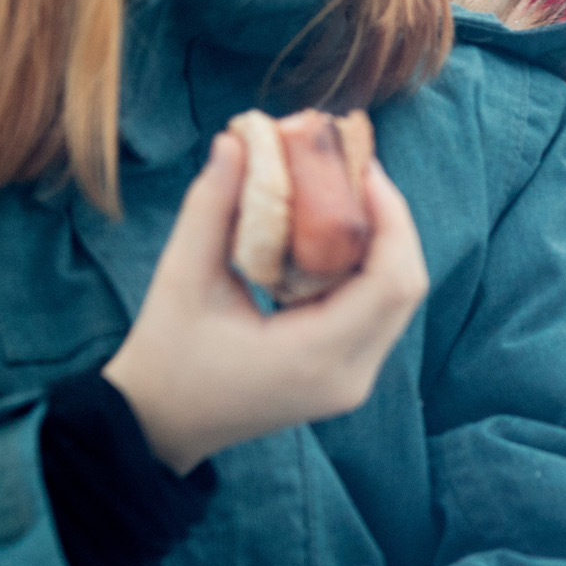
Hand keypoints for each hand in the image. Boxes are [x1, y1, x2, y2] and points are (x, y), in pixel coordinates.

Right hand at [102, 126, 428, 473]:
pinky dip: (367, 270)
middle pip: (405, 288)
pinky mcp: (346, 377)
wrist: (159, 424)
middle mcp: (349, 377)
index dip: (389, 217)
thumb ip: (211, 207)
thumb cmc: (165, 355)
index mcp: (314, 359)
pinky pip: (377, 314)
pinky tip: (335, 235)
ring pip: (397, 301)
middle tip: (356, 171)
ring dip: (382, 244)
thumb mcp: (181, 277)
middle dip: (390, 223)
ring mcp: (352, 382)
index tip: (363, 166)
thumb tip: (237, 140)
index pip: (389, 281)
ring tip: (346, 194)